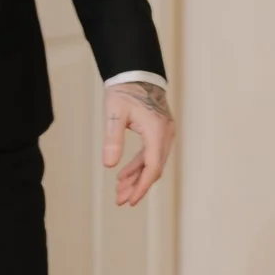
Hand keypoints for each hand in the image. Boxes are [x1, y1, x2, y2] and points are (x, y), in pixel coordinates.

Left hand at [104, 81, 173, 209]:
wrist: (137, 73)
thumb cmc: (125, 90)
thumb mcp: (114, 113)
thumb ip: (112, 139)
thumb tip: (108, 165)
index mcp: (156, 131)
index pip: (152, 167)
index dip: (141, 186)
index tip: (131, 201)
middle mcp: (165, 134)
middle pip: (154, 169)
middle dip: (137, 186)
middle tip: (120, 200)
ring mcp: (165, 133)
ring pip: (153, 163)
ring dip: (137, 177)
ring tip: (119, 191)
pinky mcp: (160, 132)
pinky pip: (151, 154)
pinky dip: (139, 166)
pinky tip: (124, 175)